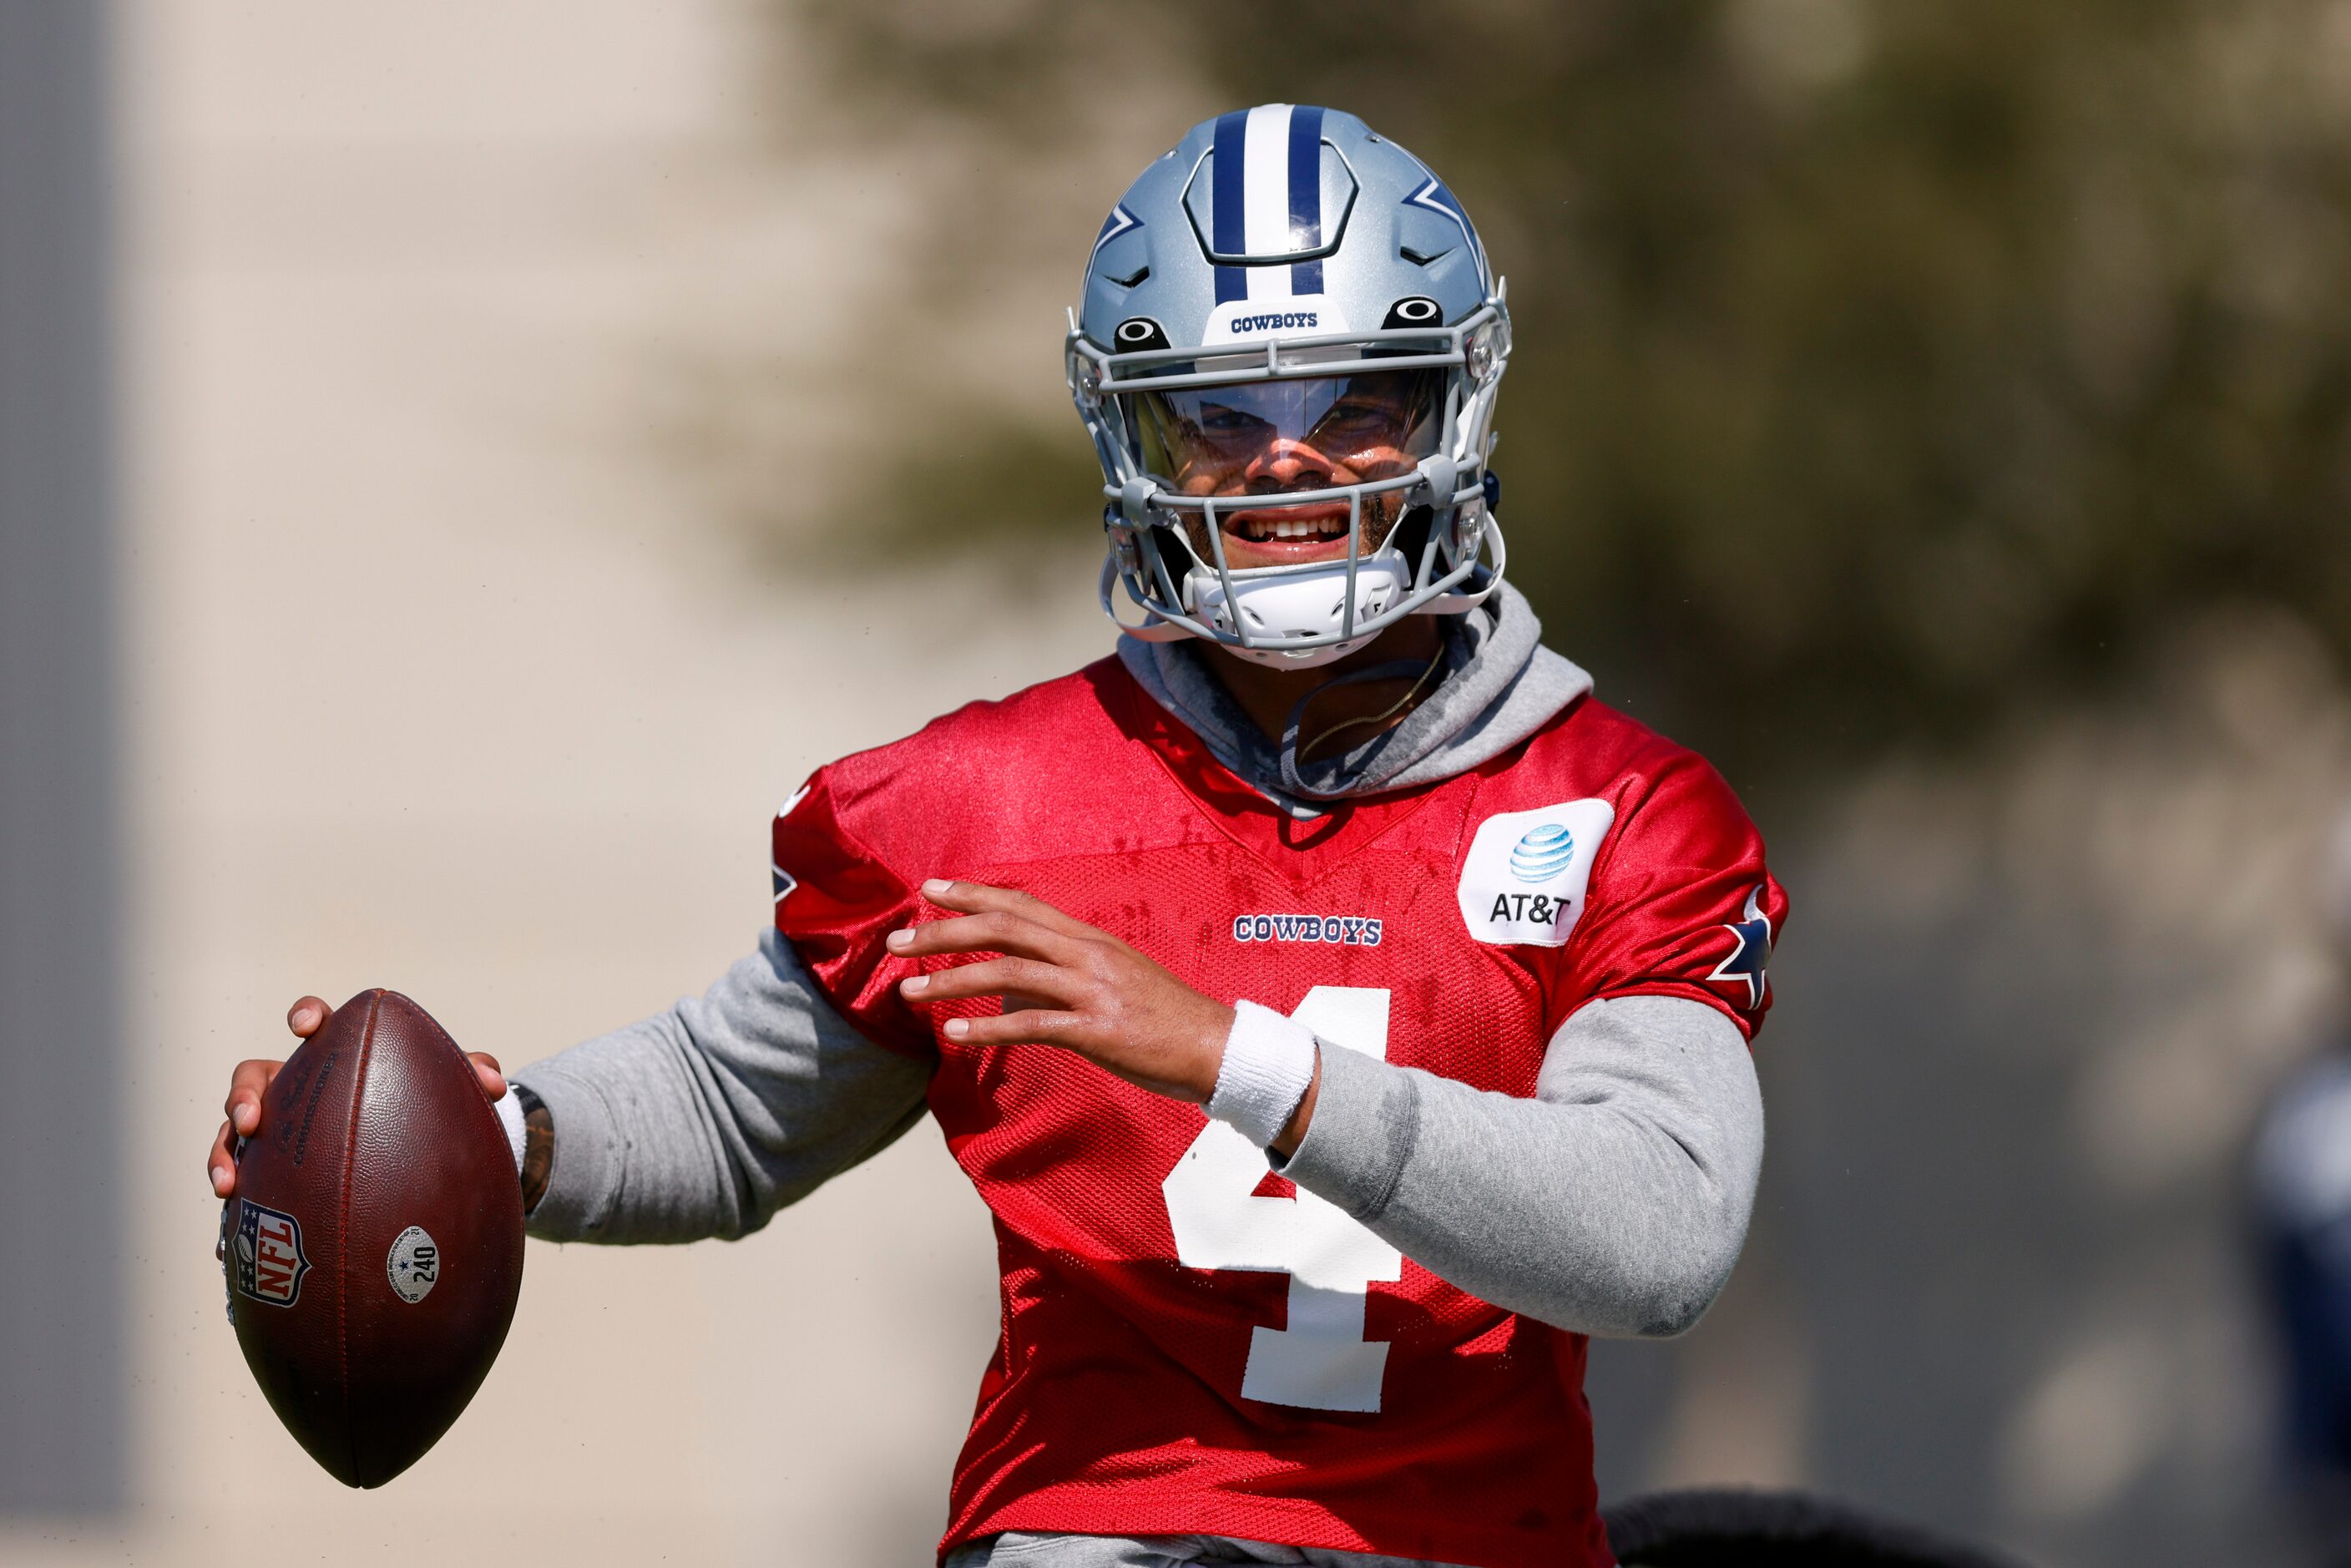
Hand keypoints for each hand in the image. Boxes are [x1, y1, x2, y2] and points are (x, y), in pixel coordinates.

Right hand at [206, 995, 506, 1198]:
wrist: (413, 1162)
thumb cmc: (425, 1109)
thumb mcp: (451, 1092)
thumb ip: (473, 1076)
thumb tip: (494, 1085)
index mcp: (334, 1056)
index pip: (314, 1024)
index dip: (305, 1016)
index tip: (306, 1026)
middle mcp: (294, 1089)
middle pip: (250, 1078)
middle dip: (241, 1096)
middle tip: (251, 1121)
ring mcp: (274, 1134)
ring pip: (231, 1136)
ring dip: (221, 1156)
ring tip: (228, 1187)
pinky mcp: (266, 1177)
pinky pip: (241, 1192)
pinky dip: (232, 1215)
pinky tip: (229, 1247)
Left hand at [890, 880, 1236, 1105]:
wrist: (1216, 1047)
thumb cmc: (1163, 1019)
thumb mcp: (1113, 982)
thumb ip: (1061, 980)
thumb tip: (1009, 997)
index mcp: (1090, 938)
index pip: (1021, 903)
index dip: (972, 893)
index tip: (929, 890)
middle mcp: (1087, 954)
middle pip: (1004, 927)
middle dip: (944, 932)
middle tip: (898, 942)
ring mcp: (1092, 990)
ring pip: (1009, 973)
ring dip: (951, 979)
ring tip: (908, 991)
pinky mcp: (1096, 1030)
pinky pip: (1031, 1026)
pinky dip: (987, 1029)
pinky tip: (953, 1033)